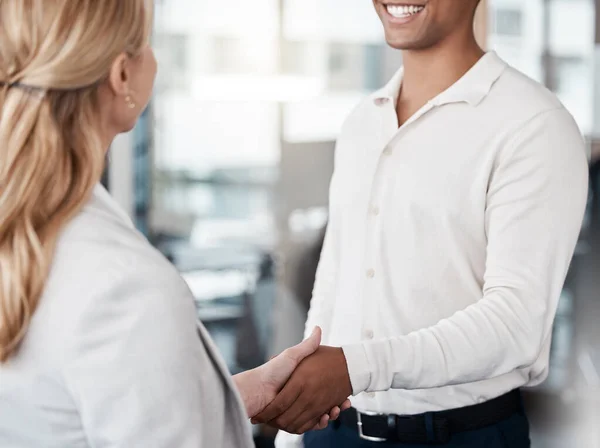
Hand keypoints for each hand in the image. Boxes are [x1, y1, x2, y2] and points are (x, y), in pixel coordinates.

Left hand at [233, 328, 349, 430]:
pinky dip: (319, 423)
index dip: (335, 390)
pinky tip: (326, 416)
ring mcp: (298, 410)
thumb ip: (306, 346)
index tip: (344, 389)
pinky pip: (310, 425)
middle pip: (324, 404)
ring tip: (337, 409)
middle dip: (336, 405)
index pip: (323, 388)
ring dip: (330, 414)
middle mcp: (300, 398)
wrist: (257, 389)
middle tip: (344, 402)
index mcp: (300, 384)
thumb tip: (318, 330)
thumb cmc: (273, 371)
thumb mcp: (293, 355)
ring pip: (320, 415)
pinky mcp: (294, 421)